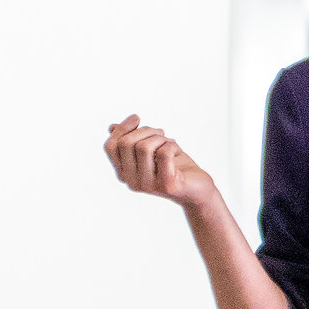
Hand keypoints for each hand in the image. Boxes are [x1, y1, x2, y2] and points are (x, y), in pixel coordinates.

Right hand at [104, 116, 221, 212]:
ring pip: (144, 147)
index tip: (137, 118)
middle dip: (145, 130)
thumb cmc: (174, 167)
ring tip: (169, 143)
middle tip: (160, 133)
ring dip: (160, 138)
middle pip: (126, 143)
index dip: (122, 128)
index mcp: (124, 173)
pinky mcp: (167, 185)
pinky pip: (164, 153)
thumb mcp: (151, 151)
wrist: (198, 190)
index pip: (110, 147)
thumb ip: (132, 141)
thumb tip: (111, 128)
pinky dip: (172, 145)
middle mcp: (132, 182)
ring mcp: (148, 185)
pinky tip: (177, 152)